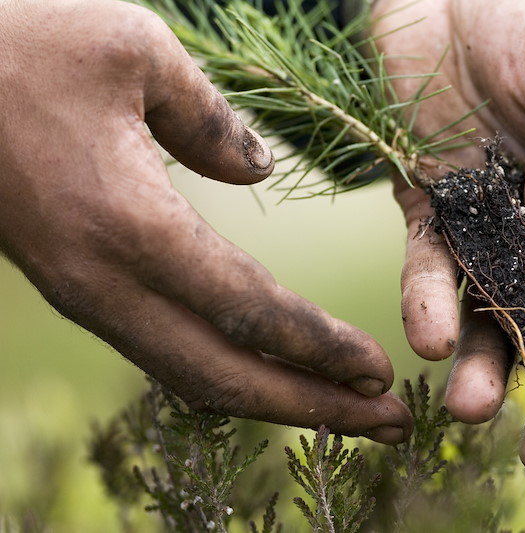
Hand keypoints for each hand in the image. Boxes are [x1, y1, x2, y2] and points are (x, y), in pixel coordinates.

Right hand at [0, 0, 411, 443]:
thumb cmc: (19, 45)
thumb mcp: (133, 50)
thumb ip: (209, 119)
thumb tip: (255, 170)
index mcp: (130, 228)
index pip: (250, 310)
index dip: (320, 348)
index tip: (380, 373)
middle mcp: (106, 284)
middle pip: (228, 377)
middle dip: (316, 407)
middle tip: (393, 426)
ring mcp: (88, 296)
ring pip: (195, 377)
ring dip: (278, 401)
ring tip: (348, 413)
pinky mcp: (80, 289)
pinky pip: (167, 352)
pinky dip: (231, 374)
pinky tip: (272, 373)